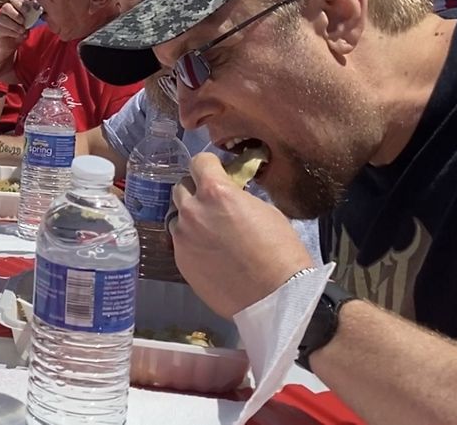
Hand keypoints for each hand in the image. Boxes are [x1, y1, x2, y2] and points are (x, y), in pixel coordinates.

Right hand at [0, 3, 27, 47]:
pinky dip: (12, 33)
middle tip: (22, 21)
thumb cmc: (20, 30)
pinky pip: (3, 29)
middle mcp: (3, 11)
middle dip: (16, 15)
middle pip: (6, 7)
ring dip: (15, 26)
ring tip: (22, 31)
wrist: (11, 43)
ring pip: (3, 19)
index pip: (14, 1)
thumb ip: (31, 19)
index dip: (21, 5)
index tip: (28, 11)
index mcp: (13, 7)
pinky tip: (17, 35)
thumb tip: (38, 15)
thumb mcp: (28, 24)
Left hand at [169, 154, 313, 318]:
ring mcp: (182, 236)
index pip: (199, 161)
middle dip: (196, 190)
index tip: (216, 172)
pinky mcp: (180, 260)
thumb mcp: (265, 210)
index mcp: (215, 192)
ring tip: (211, 231)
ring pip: (177, 215)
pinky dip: (191, 241)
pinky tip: (209, 252)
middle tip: (213, 204)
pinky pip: (179, 241)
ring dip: (191, 217)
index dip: (209, 166)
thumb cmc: (280, 251)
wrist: (275, 296)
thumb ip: (238, 196)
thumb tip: (231, 194)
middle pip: (182, 187)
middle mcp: (192, 210)